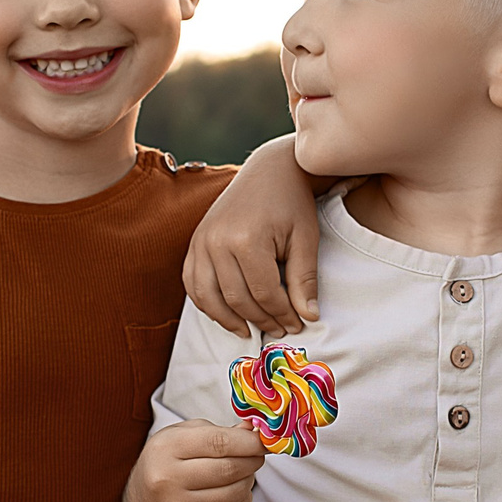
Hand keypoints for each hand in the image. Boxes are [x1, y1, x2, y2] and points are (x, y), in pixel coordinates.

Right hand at [123, 422, 268, 501]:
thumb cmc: (168, 460)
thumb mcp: (183, 435)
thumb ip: (218, 431)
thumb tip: (253, 431)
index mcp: (166, 449)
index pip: (218, 443)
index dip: (248, 441)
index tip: (264, 439)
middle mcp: (169, 480)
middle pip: (229, 469)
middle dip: (253, 459)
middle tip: (259, 453)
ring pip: (235, 492)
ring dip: (249, 479)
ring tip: (243, 470)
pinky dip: (242, 497)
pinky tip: (233, 488)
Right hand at [186, 137, 322, 336]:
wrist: (268, 171)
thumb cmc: (291, 203)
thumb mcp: (305, 238)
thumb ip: (304, 279)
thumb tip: (309, 317)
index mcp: (247, 239)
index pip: (264, 293)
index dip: (282, 314)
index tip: (297, 325)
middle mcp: (217, 241)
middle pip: (237, 299)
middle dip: (261, 320)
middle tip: (280, 329)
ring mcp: (201, 241)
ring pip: (209, 297)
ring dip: (229, 320)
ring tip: (251, 330)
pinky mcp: (195, 241)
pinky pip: (192, 283)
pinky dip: (207, 304)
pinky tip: (226, 314)